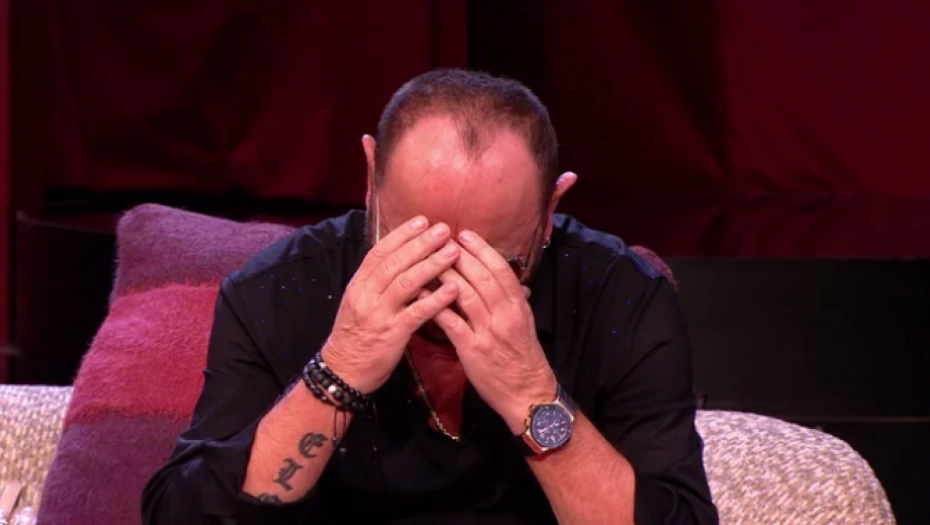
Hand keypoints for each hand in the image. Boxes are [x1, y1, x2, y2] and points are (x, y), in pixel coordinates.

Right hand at [323, 216, 460, 392]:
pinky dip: (436, 299)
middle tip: (444, 229)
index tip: (422, 220)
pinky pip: (416, 313)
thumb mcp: (360, 302)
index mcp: (359, 284)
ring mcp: (379, 314)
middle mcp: (366, 295)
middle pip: (395, 262)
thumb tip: (401, 257)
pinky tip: (453, 289)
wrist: (343, 371)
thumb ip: (377, 281)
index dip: (402, 235)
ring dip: (431, 265)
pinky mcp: (392, 334)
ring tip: (453, 252)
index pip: (380, 252)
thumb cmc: (357, 335)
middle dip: (421, 243)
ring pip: (406, 283)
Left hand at [431, 230, 556, 433]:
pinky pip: (451, 323)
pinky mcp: (472, 350)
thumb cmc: (522, 356)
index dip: (482, 250)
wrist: (527, 392)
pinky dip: (435, 306)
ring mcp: (488, 332)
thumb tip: (504, 276)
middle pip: (481, 277)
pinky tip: (421, 295)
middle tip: (440, 238)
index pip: (501, 270)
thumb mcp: (523, 323)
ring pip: (465, 295)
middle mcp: (505, 315)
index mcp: (518, 306)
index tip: (465, 234)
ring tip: (427, 259)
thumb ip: (512, 299)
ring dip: (445, 275)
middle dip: (460, 255)